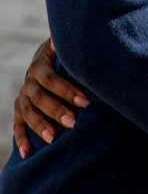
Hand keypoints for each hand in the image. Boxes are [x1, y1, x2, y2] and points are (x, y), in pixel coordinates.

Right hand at [13, 37, 89, 156]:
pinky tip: (27, 153)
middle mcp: (28, 80)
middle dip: (56, 110)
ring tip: (53, 139)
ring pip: (27, 112)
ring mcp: (23, 95)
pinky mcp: (20, 108)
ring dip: (39, 126)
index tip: (85, 101)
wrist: (52, 54)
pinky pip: (17, 124)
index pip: (50, 79)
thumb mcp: (66, 43)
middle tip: (73, 122)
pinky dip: (21, 138)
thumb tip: (69, 40)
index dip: (66, 90)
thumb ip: (69, 43)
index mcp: (40, 63)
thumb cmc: (66, 50)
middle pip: (39, 97)